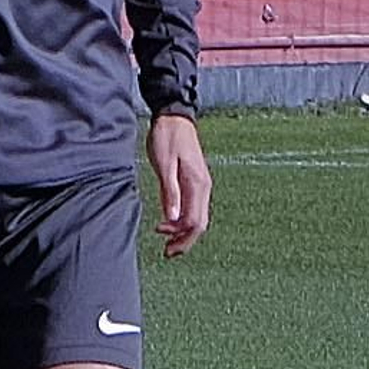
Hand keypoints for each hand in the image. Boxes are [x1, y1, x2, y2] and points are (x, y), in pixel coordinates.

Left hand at [146, 111, 210, 256]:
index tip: (165, 245)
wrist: (174, 116)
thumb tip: (173, 219)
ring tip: (166, 239)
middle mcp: (203, 187)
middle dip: (184, 241)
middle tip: (167, 252)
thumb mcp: (164, 164)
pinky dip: (183, 219)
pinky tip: (170, 221)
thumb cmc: (167, 137)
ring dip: (183, 231)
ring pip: (197, 217)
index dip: (182, 238)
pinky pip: (193, 207)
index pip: (195, 222)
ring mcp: (201, 184)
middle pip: (200, 224)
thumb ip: (170, 191)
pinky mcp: (195, 181)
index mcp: (197, 184)